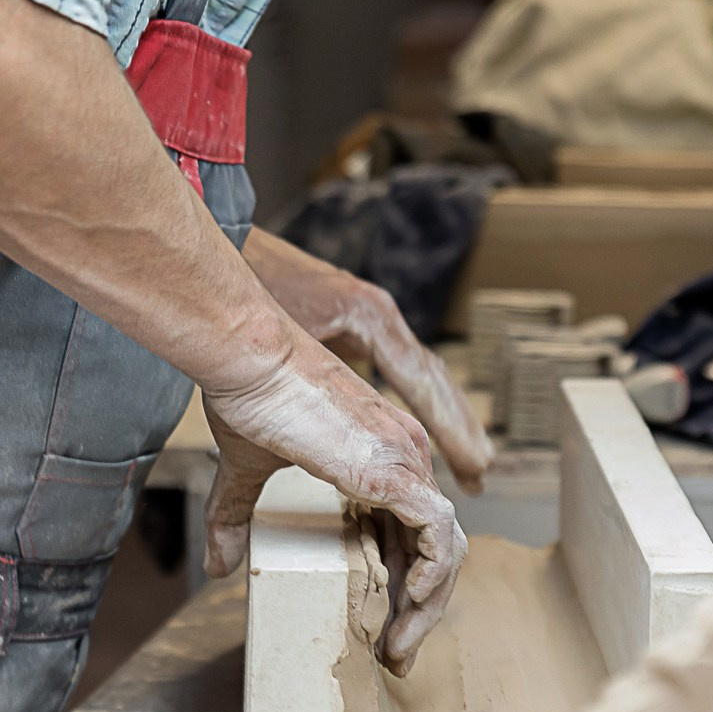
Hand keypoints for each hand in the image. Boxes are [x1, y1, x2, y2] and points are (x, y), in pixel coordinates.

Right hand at [200, 329, 466, 674]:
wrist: (250, 359)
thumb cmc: (249, 396)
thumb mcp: (245, 471)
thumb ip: (235, 517)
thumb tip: (219, 567)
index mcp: (380, 458)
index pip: (411, 534)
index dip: (403, 586)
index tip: (382, 629)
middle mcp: (406, 459)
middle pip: (437, 550)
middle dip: (421, 610)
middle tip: (397, 654)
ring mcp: (407, 464)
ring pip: (446, 550)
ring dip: (428, 606)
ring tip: (399, 646)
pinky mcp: (397, 473)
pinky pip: (440, 537)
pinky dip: (433, 575)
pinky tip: (410, 605)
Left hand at [244, 230, 493, 493]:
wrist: (231, 239)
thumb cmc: (252, 282)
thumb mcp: (280, 337)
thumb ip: (304, 380)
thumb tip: (318, 428)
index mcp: (371, 317)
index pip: (423, 380)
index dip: (450, 427)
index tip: (471, 463)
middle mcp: (381, 316)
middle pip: (434, 379)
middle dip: (460, 428)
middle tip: (480, 472)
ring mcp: (372, 317)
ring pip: (422, 372)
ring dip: (447, 415)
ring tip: (470, 457)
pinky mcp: (357, 323)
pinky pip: (401, 367)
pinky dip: (419, 399)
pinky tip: (425, 425)